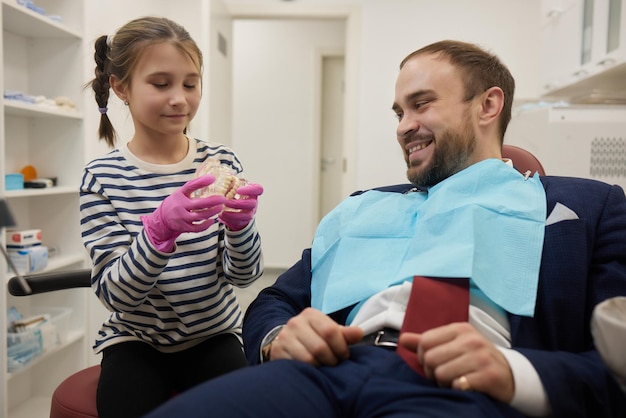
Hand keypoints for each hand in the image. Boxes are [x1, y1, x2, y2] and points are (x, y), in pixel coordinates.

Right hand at [141, 174, 226, 251]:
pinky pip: (197, 228)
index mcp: (180, 194)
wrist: (162, 218)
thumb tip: (212, 177)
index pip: (190, 186)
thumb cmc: (177, 202)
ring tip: (220, 208)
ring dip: (212, 212)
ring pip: (200, 216)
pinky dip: (206, 225)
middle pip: (198, 204)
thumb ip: (195, 186)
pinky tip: (212, 220)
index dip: (201, 182)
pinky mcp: (183, 227)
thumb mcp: (182, 192)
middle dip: (212, 201)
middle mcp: (180, 205)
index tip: (213, 178)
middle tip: (223, 199)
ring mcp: (181, 217)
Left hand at [218, 182, 263, 230]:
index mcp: (251, 192)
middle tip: (226, 202)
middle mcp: (253, 202)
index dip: (250, 190)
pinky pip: (239, 221)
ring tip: (223, 210)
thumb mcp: (231, 187)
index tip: (238, 190)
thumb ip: (229, 181)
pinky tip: (221, 215)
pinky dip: (230, 218)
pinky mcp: (243, 221)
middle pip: (252, 203)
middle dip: (238, 203)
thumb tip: (223, 173)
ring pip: (247, 214)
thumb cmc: (232, 196)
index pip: (258, 189)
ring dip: (234, 213)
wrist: (232, 210)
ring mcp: (249, 213)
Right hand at [268, 307, 362, 365]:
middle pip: (320, 347)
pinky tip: (311, 368)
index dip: (341, 347)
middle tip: (333, 363)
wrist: (284, 340)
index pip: (331, 331)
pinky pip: (298, 366)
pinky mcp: (278, 351)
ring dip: (320, 366)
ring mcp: (285, 337)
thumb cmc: (312, 336)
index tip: (344, 355)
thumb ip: (344, 333)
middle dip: (331, 359)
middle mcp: (296, 323)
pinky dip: (308, 370)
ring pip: (309, 359)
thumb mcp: (327, 331)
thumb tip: (359, 333)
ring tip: (323, 366)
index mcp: (310, 314)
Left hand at [398, 322, 514, 402]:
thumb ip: (428, 342)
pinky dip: (457, 389)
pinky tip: (464, 386)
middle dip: (431, 372)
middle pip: (430, 358)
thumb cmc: (476, 359)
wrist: (510, 374)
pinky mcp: (489, 375)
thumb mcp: (454, 345)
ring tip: (453, 381)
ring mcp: (481, 356)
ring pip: (441, 373)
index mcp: (460, 329)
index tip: (431, 364)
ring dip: (443, 383)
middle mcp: (471, 339)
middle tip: (442, 376)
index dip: (422, 357)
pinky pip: (458, 385)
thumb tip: (403, 339)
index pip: (425, 341)